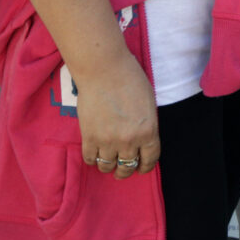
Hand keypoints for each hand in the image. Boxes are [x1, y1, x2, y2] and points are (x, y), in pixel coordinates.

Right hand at [77, 53, 159, 177]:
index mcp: (148, 130)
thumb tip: (142, 141)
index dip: (146, 166)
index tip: (141, 168)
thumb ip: (147, 124)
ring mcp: (107, 141)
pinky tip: (95, 152)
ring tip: (108, 159)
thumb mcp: (148, 102)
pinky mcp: (89, 138)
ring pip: (107, 167)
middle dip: (126, 170)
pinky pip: (90, 159)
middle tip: (123, 168)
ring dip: (109, 165)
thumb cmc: (130, 79)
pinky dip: (93, 159)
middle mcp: (129, 140)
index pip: (150, 159)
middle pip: (127, 168)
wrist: (104, 69)